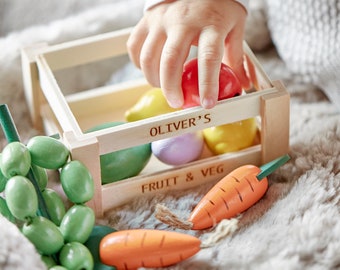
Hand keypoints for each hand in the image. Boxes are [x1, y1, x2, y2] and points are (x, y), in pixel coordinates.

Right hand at [127, 0, 249, 108]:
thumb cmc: (219, 6)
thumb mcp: (234, 27)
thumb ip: (236, 56)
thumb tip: (243, 84)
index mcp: (211, 24)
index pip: (209, 58)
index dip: (208, 85)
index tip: (207, 104)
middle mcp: (183, 21)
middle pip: (171, 61)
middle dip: (171, 88)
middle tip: (177, 102)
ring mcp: (162, 19)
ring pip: (148, 57)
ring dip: (153, 80)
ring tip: (163, 88)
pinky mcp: (147, 19)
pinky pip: (135, 47)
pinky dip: (139, 65)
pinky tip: (150, 71)